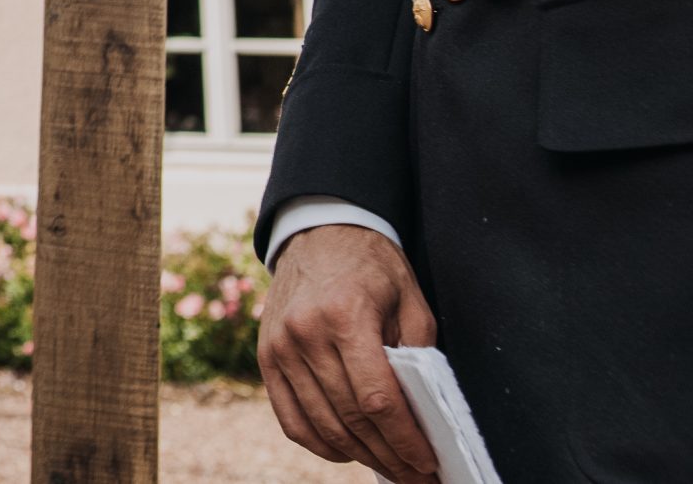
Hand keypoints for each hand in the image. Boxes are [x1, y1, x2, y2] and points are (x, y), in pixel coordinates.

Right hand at [258, 224, 441, 480]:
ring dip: (360, 455)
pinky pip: (290, 419)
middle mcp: (305, 332)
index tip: (427, 463)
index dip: (404, 439)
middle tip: (417, 476)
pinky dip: (320, 444)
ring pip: (322, 424)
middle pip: (350, 417)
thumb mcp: (410, 299)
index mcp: (345, 315)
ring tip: (389, 467)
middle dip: (389, 455)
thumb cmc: (372, 267)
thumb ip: (418, 354)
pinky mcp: (266, 357)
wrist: (319, 232)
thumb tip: (424, 414)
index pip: (377, 397)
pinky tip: (348, 451)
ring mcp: (280, 347)